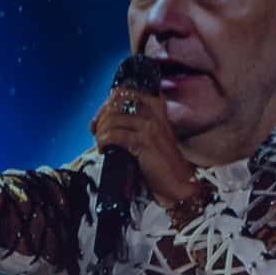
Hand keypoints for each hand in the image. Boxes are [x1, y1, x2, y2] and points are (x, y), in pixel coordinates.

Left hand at [89, 87, 199, 206]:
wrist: (179, 182)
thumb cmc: (162, 163)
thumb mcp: (150, 136)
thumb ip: (132, 125)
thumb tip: (99, 123)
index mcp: (156, 107)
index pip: (124, 92)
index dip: (106, 104)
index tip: (99, 119)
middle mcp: (154, 112)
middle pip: (115, 103)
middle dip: (101, 118)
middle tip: (96, 132)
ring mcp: (150, 126)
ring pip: (113, 119)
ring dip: (100, 131)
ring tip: (100, 143)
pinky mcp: (144, 142)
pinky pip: (115, 135)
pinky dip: (103, 141)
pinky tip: (104, 149)